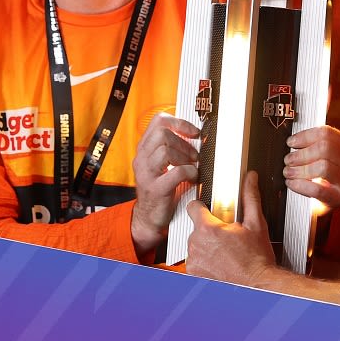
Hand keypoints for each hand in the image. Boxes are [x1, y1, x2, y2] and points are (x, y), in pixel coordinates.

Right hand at [130, 112, 200, 254]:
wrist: (149, 219)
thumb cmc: (160, 189)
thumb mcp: (162, 165)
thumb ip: (173, 149)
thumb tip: (197, 136)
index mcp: (144, 150)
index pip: (158, 121)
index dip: (179, 122)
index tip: (194, 131)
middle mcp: (142, 159)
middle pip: (162, 134)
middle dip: (183, 141)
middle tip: (194, 153)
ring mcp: (146, 174)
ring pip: (165, 150)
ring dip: (185, 156)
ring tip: (192, 165)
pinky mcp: (156, 190)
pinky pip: (176, 172)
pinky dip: (189, 172)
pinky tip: (192, 177)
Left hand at [185, 170, 276, 284]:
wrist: (257, 286)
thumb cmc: (256, 259)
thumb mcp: (256, 223)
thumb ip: (250, 197)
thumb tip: (250, 179)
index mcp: (208, 229)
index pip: (193, 206)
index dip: (202, 207)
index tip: (209, 210)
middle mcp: (196, 245)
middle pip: (196, 227)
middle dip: (209, 229)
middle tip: (225, 235)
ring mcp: (193, 261)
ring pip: (195, 244)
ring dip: (206, 246)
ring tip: (224, 250)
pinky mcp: (193, 274)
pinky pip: (194, 260)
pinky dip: (204, 260)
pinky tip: (220, 262)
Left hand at [284, 125, 339, 208]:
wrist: (320, 204)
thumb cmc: (316, 176)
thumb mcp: (315, 156)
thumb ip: (309, 144)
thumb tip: (292, 139)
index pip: (327, 133)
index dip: (306, 136)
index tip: (291, 142)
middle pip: (326, 148)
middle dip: (302, 153)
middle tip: (288, 160)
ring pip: (324, 167)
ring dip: (300, 169)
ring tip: (288, 172)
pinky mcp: (338, 198)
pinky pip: (319, 190)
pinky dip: (301, 185)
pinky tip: (292, 183)